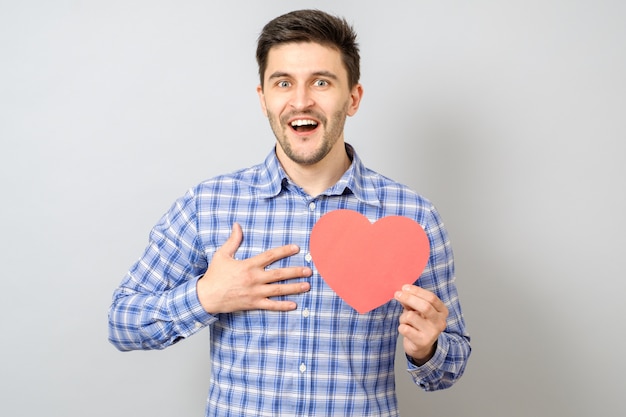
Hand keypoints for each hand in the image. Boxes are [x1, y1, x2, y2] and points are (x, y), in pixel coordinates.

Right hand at [197, 223, 311, 313]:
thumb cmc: (214, 275)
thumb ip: (233, 240)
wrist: (206, 296)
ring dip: (294, 288)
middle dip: (295, 272)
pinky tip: (294, 305)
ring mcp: (254, 292)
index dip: (284, 251)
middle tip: (309, 270)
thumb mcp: (222, 254)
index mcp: (248, 265)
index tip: (296, 248)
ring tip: (307, 286)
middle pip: (279, 274)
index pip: (270, 256)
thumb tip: (237, 225)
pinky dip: (282, 306)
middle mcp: (254, 279)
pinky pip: (270, 306)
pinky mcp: (253, 304)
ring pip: (278, 290)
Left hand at [394, 284, 447, 365]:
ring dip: (403, 316)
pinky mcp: (422, 342)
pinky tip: (405, 330)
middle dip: (409, 298)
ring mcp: (432, 333)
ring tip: (405, 321)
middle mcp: (440, 322)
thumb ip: (412, 301)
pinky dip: (401, 327)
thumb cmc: (419, 324)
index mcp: (442, 311)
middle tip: (397, 294)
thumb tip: (402, 292)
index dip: (417, 291)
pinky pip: (405, 329)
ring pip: (411, 317)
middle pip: (425, 306)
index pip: (431, 297)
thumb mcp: (418, 310)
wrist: (421, 346)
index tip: (404, 287)